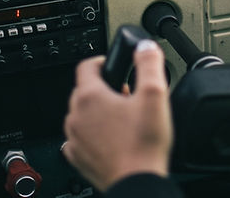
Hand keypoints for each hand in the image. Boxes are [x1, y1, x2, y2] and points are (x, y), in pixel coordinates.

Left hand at [63, 40, 171, 191]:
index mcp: (90, 96)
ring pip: (82, 114)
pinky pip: (80, 137)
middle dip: (104, 88)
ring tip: (122, 119)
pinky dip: (92, 134)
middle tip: (126, 96)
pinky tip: (111, 138)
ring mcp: (74, 138)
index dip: (102, 61)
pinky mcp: (77, 157)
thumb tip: (146, 47)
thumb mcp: (154, 95)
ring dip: (98, 112)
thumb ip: (149, 64)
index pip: (86, 66)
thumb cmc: (143, 144)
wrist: (137, 182)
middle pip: (84, 90)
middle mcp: (76, 116)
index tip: (112, 64)